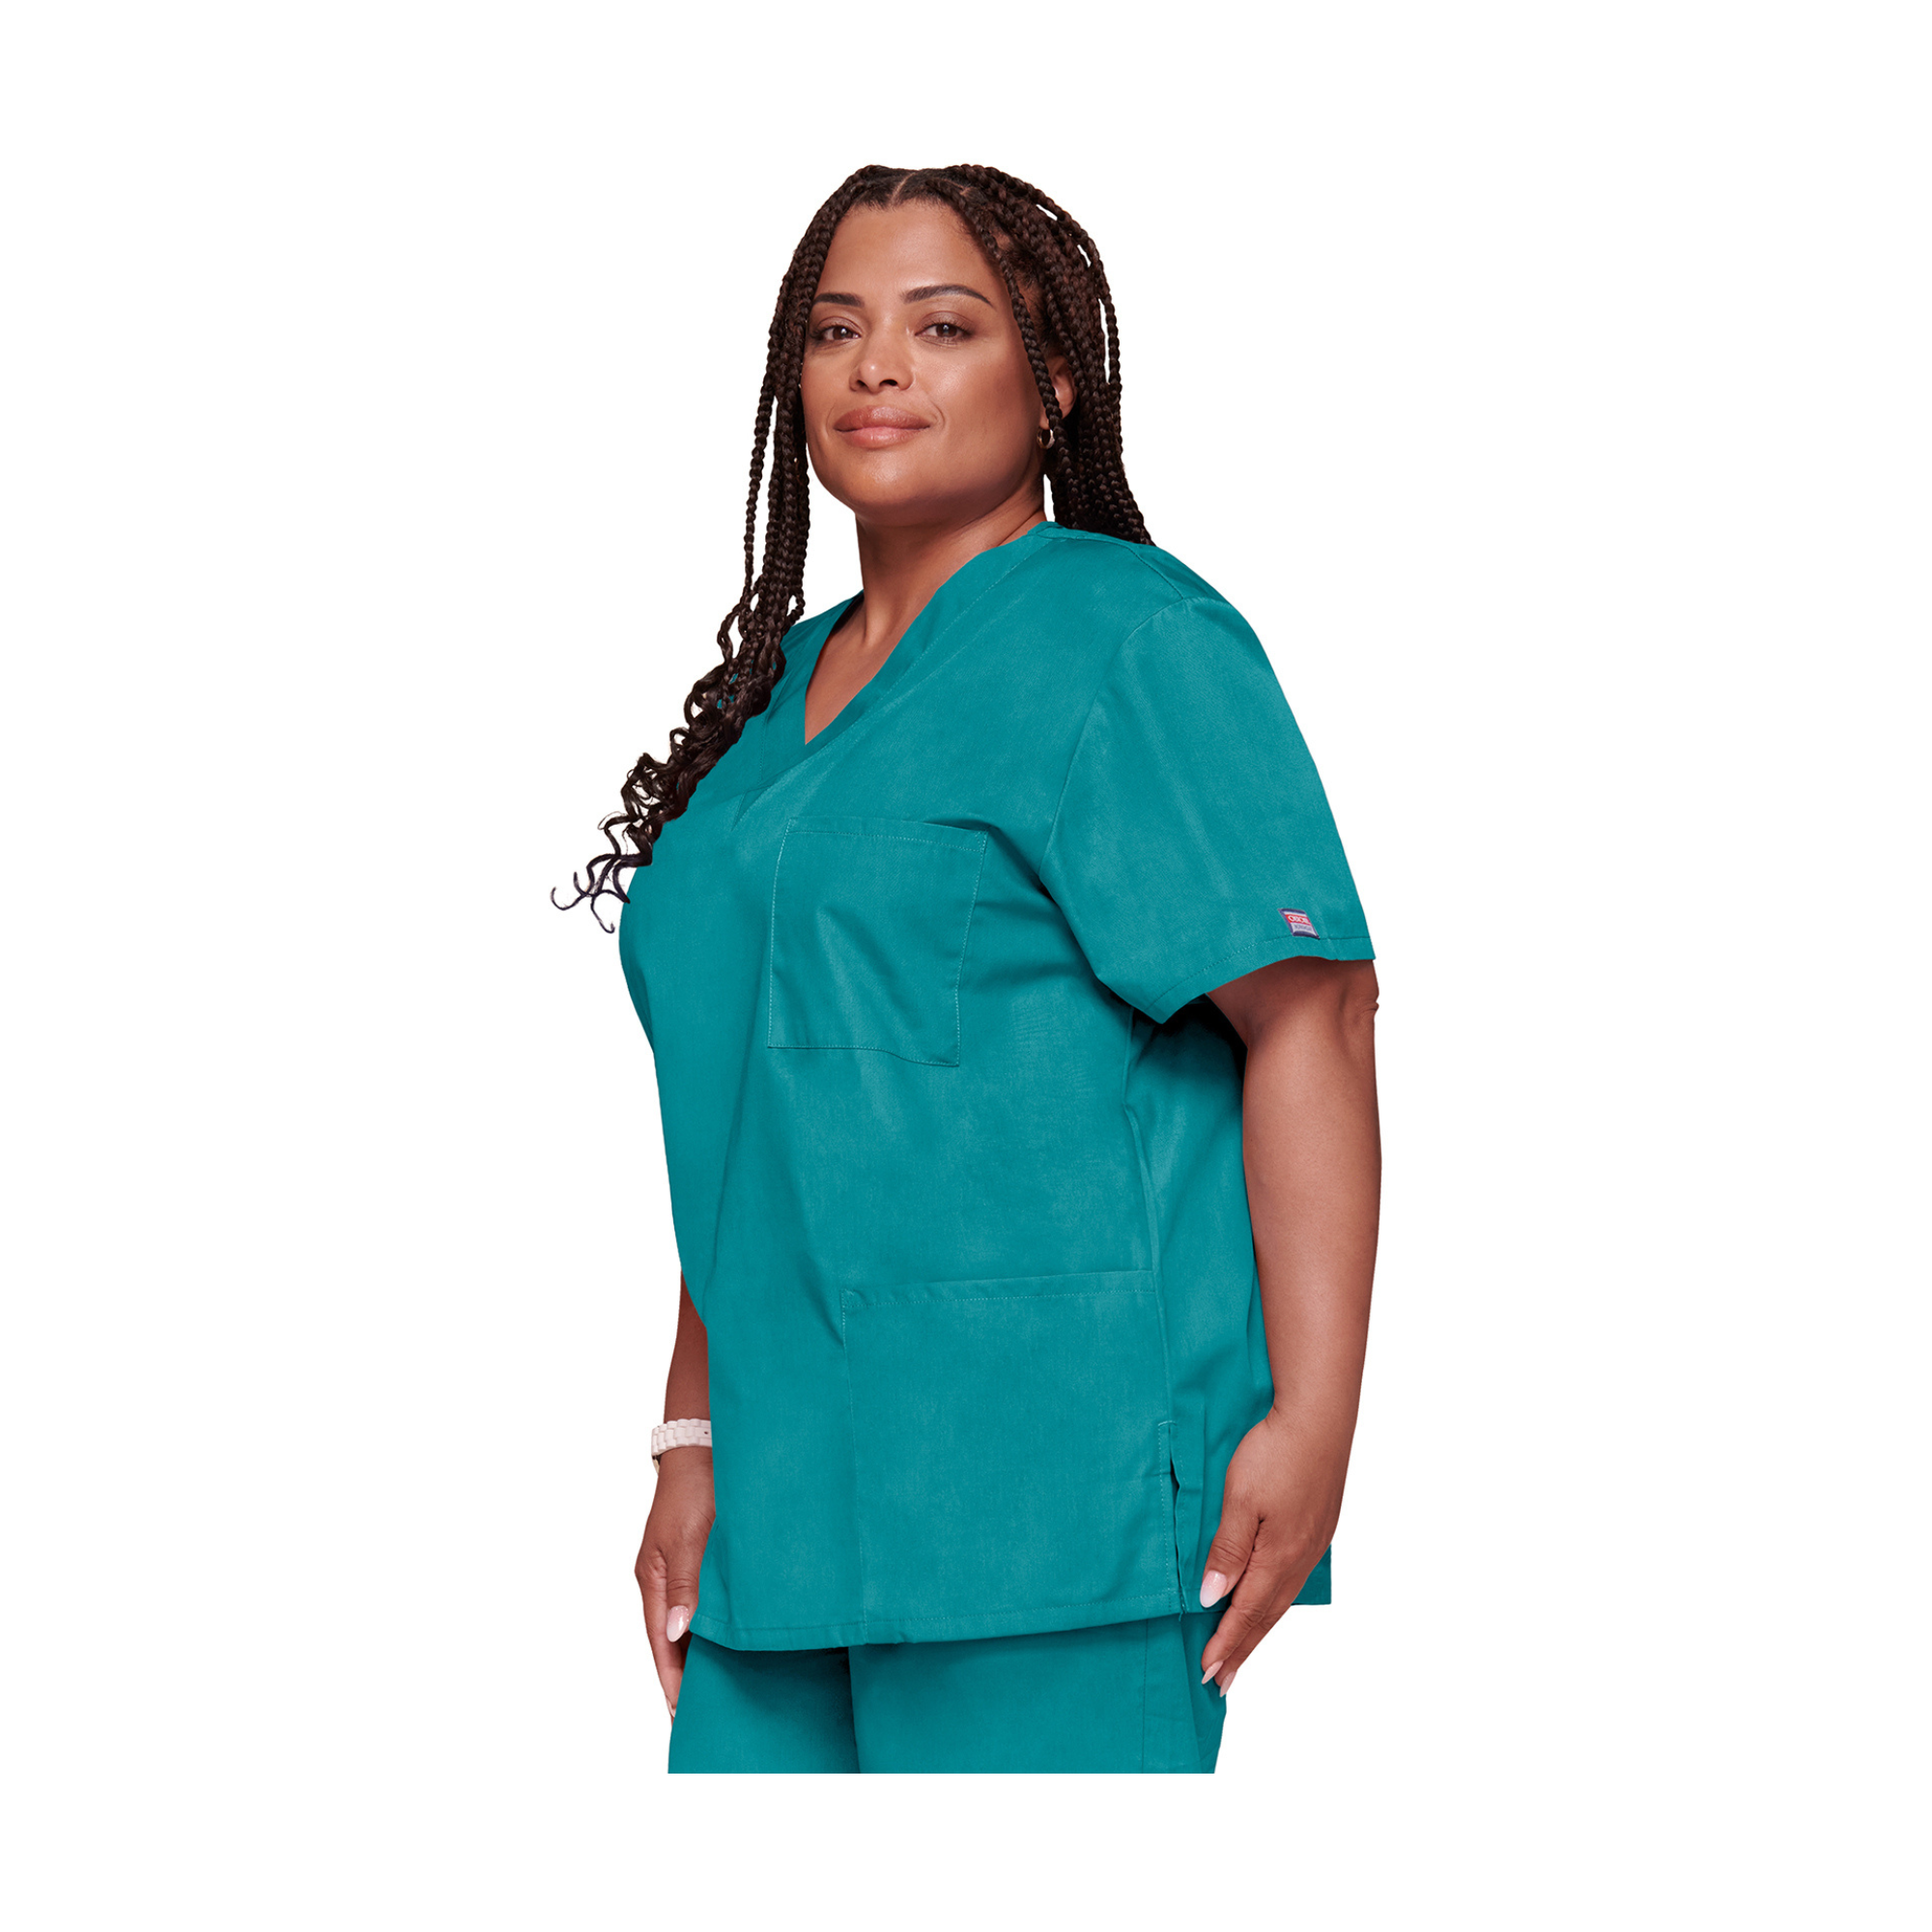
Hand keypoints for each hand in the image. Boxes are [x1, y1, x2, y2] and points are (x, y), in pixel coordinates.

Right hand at [635, 1448, 713, 1720]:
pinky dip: (715, 1627)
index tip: (684, 1717)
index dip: (673, 1682)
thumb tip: (678, 1633)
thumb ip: (685, 1586)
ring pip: (690, 1626)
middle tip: (709, 1714)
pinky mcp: (701, 1561)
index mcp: (653, 1581)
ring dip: (703, 1654)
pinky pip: (705, 1605)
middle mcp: (665, 1582)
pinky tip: (734, 1642)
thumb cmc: (697, 1487)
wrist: (707, 1445)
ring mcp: (681, 1572)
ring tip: (726, 1688)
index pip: (661, 1646)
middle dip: (687, 1678)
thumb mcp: (688, 1538)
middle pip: (673, 1643)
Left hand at [1195, 1408, 1347, 1694]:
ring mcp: (1313, 1543)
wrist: (1319, 1417)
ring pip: (1282, 1599)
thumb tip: (1212, 1599)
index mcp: (1279, 1556)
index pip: (1246, 1613)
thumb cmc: (1275, 1453)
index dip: (1226, 1644)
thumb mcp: (1239, 1499)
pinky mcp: (1319, 1527)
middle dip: (1242, 1648)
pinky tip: (1270, 1601)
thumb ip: (1227, 1551)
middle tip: (1222, 1680)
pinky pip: (1293, 1579)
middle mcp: (1300, 1558)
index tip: (1208, 1673)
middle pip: (1267, 1616)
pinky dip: (1275, 1601)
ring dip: (1260, 1629)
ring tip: (1242, 1651)